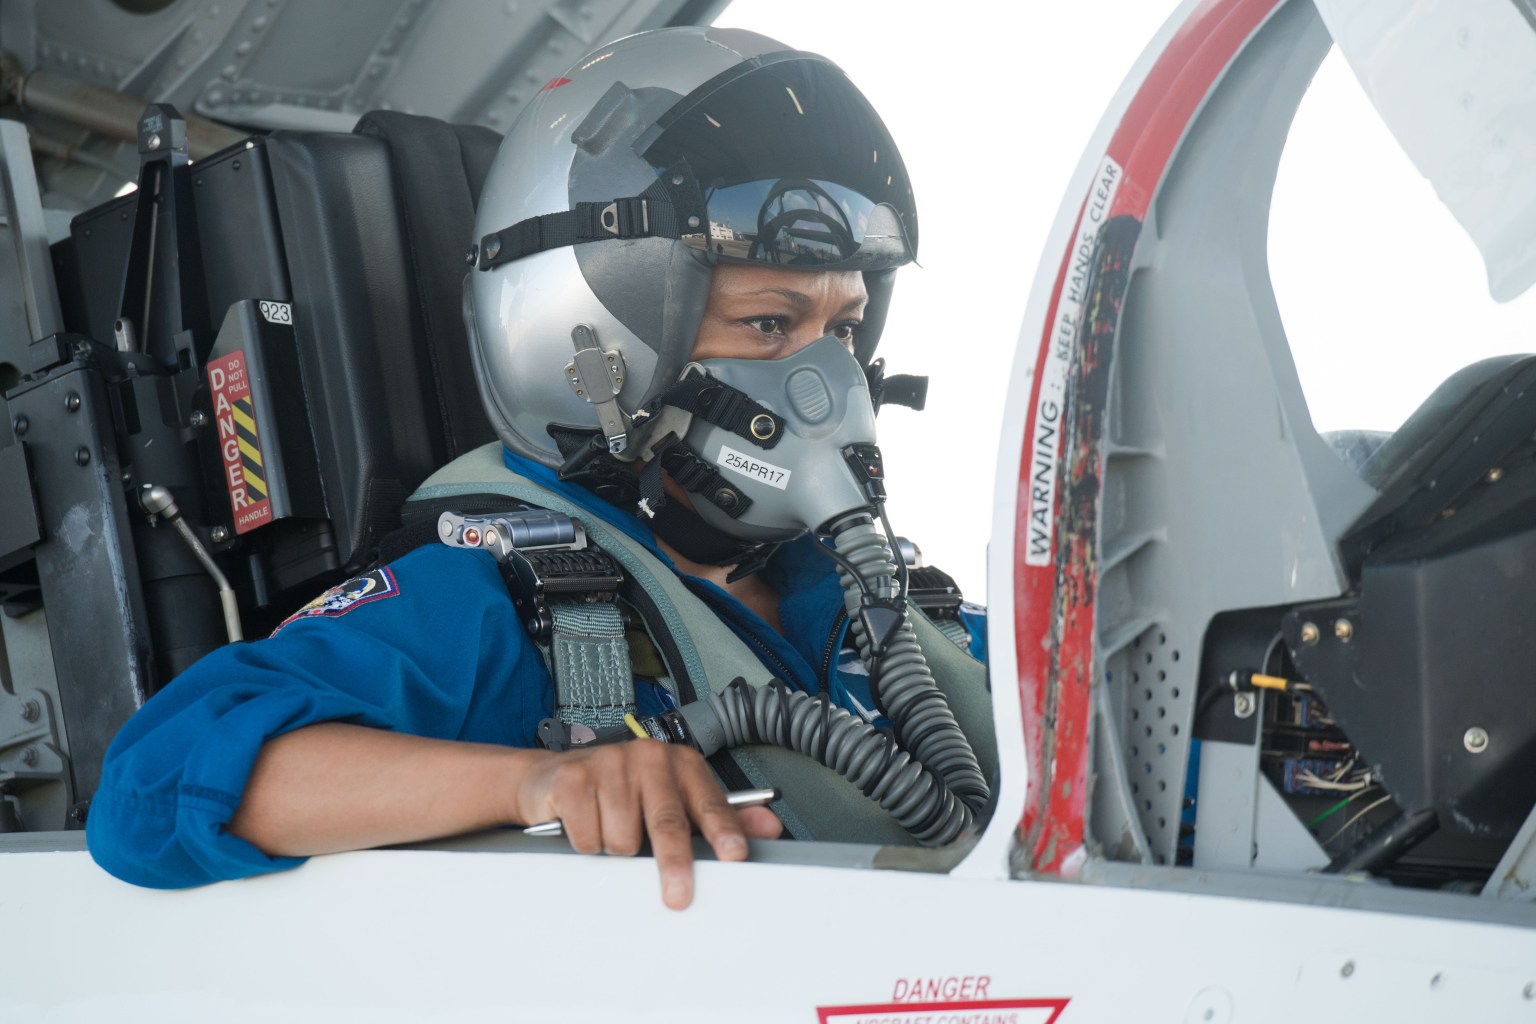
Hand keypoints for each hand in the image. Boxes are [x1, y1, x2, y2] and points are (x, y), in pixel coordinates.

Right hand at [511, 739, 781, 908]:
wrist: (552, 778)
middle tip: (678, 897)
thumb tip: (768, 827)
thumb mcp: (673, 801)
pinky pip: (589, 839)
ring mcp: (610, 764)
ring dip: (615, 849)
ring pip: (623, 840)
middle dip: (675, 864)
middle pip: (668, 823)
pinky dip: (586, 844)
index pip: (709, 802)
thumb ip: (719, 816)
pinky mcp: (574, 778)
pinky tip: (585, 824)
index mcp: (681, 763)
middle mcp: (649, 757)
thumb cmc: (622, 792)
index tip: (734, 854)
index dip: (723, 830)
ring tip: (609, 830)